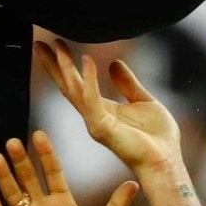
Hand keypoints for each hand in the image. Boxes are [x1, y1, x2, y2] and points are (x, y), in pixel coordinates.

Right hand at [36, 40, 181, 175]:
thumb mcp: (144, 101)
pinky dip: (89, 78)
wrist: (166, 163)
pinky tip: (87, 58)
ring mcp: (95, 122)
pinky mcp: (103, 128)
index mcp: (102, 110)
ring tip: (57, 46)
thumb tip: (113, 62)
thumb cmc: (158, 139)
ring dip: (65, 67)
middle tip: (39, 43)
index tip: (54, 45)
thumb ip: (127, 84)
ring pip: (75, 90)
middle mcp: (93, 116)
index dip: (64, 66)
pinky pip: (92, 98)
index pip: (77, 84)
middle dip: (53, 65)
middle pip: (67, 86)